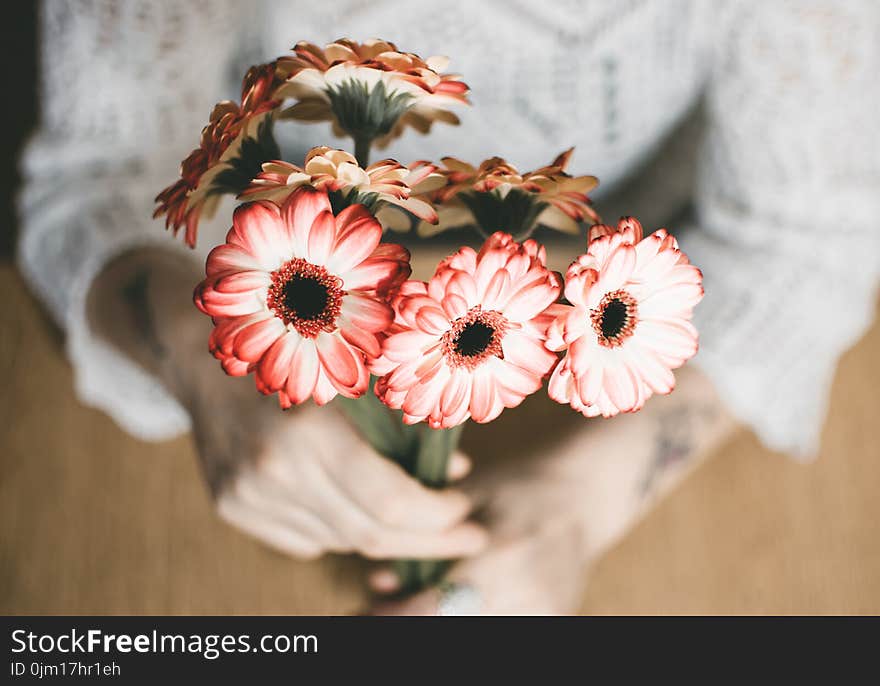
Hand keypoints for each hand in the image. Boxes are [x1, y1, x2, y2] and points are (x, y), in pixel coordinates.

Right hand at [190, 372, 485, 560]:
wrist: (206, 367)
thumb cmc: (295, 360)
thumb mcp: (356, 380)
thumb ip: (405, 429)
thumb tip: (456, 474)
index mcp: (311, 431)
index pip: (390, 502)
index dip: (438, 514)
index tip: (466, 509)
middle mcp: (275, 471)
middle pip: (369, 534)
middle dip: (429, 541)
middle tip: (467, 537)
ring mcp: (249, 496)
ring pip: (340, 541)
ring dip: (384, 533)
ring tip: (412, 515)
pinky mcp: (233, 509)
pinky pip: (307, 541)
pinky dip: (341, 528)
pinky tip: (352, 504)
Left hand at [369, 458, 590, 614]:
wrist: (583, 495)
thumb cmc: (518, 485)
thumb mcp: (467, 497)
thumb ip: (425, 539)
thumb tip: (380, 583)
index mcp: (502, 551)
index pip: (433, 608)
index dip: (394, 615)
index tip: (371, 606)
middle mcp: (527, 590)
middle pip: (450, 627)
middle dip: (410, 623)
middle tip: (382, 610)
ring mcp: (545, 613)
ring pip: (473, 634)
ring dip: (438, 623)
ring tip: (415, 604)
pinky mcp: (554, 623)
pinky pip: (497, 630)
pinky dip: (469, 620)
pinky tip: (454, 606)